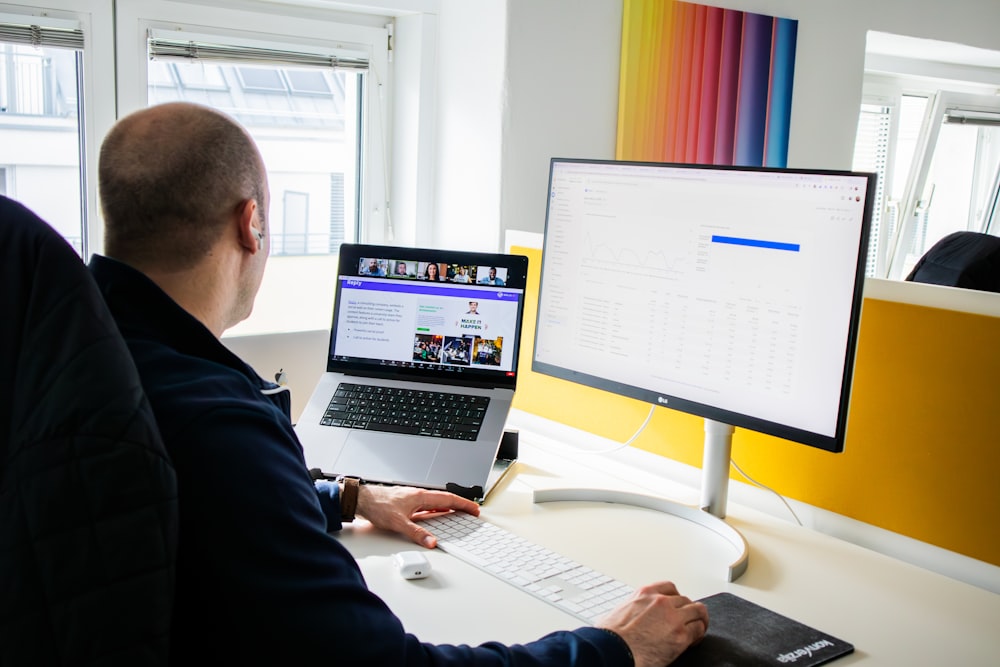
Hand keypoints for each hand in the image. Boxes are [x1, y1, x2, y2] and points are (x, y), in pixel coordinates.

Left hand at [356, 484, 479, 547]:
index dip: (463, 504)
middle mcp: (418, 495)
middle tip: (471, 512)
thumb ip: (416, 533)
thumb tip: (431, 542)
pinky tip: (436, 515)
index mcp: (421, 497)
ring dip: (449, 507)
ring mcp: (413, 499)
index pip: (448, 500)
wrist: (361, 500)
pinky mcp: (407, 503)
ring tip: (459, 514)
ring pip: (436, 502)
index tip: (474, 509)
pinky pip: (427, 506)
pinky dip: (437, 510)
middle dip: (460, 505)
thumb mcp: (398, 522)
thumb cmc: (377, 505)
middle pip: (445, 500)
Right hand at [597, 581, 707, 666]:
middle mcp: (662, 602)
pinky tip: (694, 641)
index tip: (676, 605)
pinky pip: (698, 630)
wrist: (612, 650)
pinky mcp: (681, 636)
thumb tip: (633, 614)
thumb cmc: (611, 636)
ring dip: (698, 620)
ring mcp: (673, 618)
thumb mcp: (620, 610)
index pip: (670, 588)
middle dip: (687, 610)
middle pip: (686, 600)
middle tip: (688, 620)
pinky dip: (698, 635)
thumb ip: (634, 607)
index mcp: (646, 593)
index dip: (675, 598)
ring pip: (698, 611)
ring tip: (698, 628)